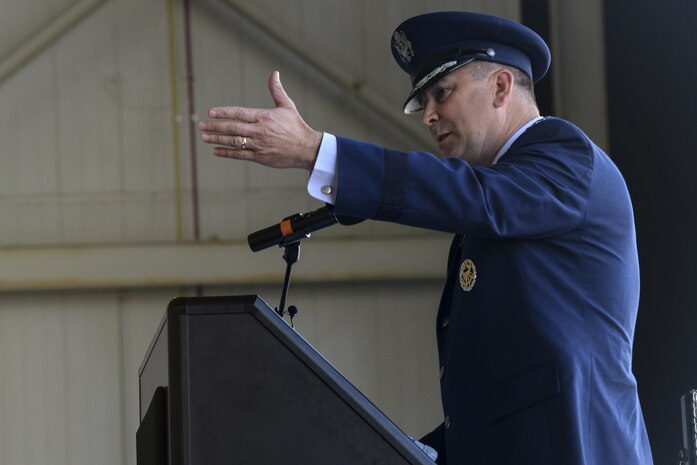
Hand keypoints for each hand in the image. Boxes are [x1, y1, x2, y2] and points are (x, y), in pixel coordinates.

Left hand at [199, 71, 322, 170]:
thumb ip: (277, 90)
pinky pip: (240, 155)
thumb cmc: (296, 126)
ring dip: (217, 140)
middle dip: (214, 127)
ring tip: (204, 137)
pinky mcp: (260, 157)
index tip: (211, 112)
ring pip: (233, 142)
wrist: (306, 149)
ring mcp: (259, 145)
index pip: (239, 113)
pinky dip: (227, 153)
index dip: (224, 112)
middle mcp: (259, 131)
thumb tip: (274, 73)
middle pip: (232, 128)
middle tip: (201, 126)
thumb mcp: (287, 106)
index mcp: (264, 117)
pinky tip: (216, 151)